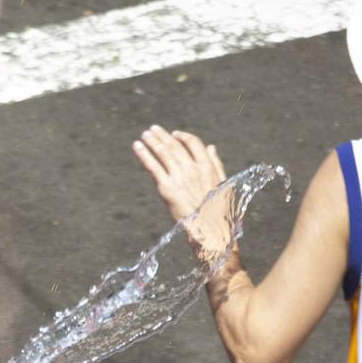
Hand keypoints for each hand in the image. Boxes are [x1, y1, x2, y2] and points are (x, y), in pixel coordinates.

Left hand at [133, 124, 232, 257]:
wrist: (210, 233)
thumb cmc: (219, 213)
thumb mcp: (223, 185)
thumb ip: (216, 164)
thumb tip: (211, 146)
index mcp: (208, 167)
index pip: (194, 144)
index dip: (183, 137)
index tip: (174, 134)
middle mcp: (193, 169)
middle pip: (175, 146)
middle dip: (163, 136)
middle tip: (153, 129)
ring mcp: (179, 178)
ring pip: (163, 153)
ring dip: (153, 141)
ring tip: (145, 134)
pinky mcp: (167, 188)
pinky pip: (153, 167)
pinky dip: (144, 154)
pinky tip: (137, 146)